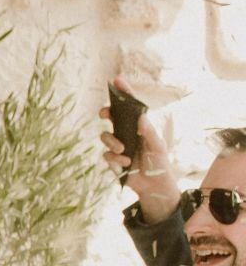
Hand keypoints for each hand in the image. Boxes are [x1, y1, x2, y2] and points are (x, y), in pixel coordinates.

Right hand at [100, 78, 176, 222]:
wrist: (155, 185)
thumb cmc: (159, 163)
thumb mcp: (158, 146)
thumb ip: (149, 132)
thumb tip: (140, 117)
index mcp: (138, 126)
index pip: (129, 107)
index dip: (123, 93)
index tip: (116, 81)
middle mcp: (126, 133)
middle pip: (110, 118)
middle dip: (106, 113)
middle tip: (106, 114)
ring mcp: (118, 146)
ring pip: (105, 136)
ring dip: (111, 142)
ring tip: (123, 150)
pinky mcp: (113, 159)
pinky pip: (106, 154)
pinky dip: (115, 158)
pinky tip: (125, 163)